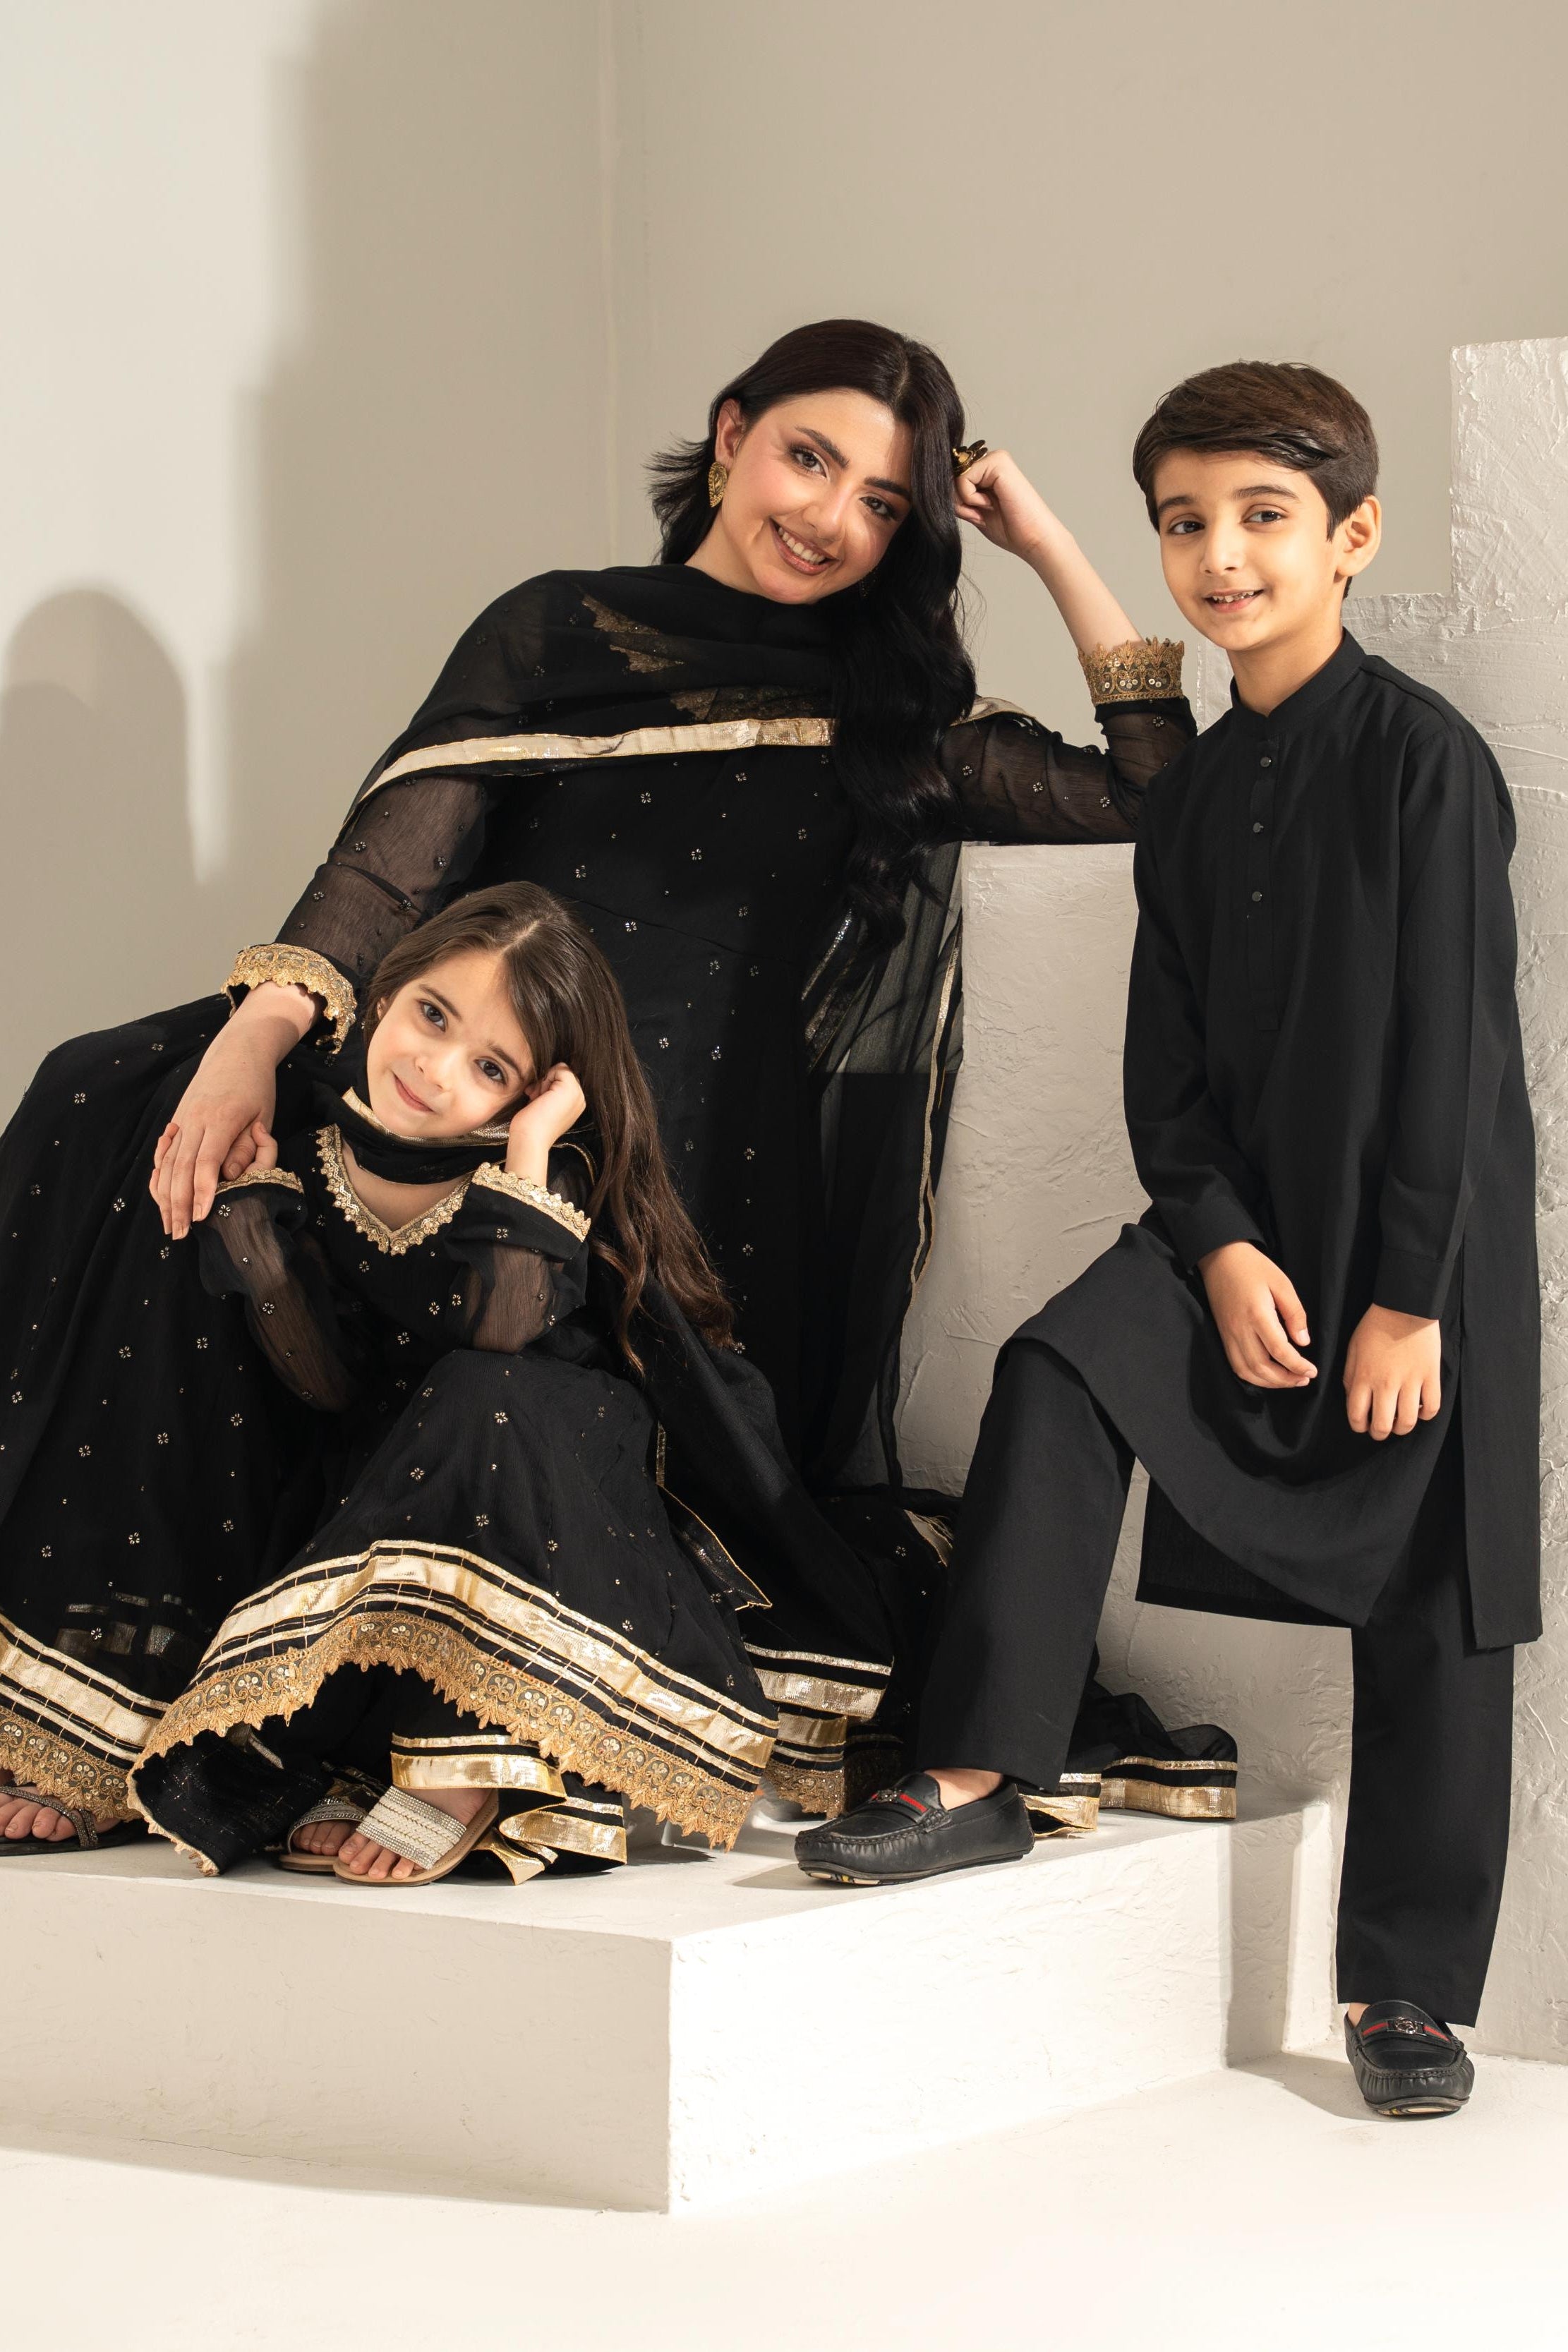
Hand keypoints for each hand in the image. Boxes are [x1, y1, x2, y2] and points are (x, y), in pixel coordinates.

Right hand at [149, 984, 310, 1237]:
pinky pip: (164, 1152)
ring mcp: (182, 1119)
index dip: (201, 1192)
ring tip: (167, 1224)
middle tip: (179, 1234)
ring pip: (167, 1162)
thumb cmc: (257, 1087)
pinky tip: (159, 1195)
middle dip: (177, 1204)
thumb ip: (247, 1148)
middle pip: (180, 1168)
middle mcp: (194, 1119)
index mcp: (220, 1119)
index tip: (200, 1218)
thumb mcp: (262, 1116)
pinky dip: (159, 1174)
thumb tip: (228, 1177)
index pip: (205, 1163)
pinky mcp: (177, 1119)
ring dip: (165, 1196)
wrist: (236, 1050)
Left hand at [505, 1064, 586, 1180]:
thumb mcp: (545, 1105)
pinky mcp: (570, 1088)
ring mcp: (577, 1094)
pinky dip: (545, 1078)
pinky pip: (560, 1068)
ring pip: (561, 1071)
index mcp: (576, 1105)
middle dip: (546, 1082)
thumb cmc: (532, 1126)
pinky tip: (538, 1095)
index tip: (536, 1098)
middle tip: (535, 1099)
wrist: (530, 1140)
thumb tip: (545, 1075)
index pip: (564, 1081)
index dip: (548, 1085)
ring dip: (544, 1082)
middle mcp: (581, 1099)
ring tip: (535, 1099)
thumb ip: (551, 1092)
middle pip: (563, 1075)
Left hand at [953, 448, 1059, 563]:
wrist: (1034, 539)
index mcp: (987, 470)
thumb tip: (933, 486)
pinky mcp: (997, 461)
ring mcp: (995, 458)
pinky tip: (991, 504)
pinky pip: (963, 479)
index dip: (957, 503)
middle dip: (959, 502)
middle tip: (983, 513)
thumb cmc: (1009, 530)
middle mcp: (991, 459)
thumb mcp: (973, 511)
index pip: (951, 479)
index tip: (979, 514)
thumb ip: (957, 495)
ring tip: (988, 509)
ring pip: (954, 478)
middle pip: (950, 477)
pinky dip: (971, 499)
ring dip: (965, 502)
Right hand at [1198, 1241, 1316, 1389]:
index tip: (1312, 1371)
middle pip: (1261, 1367)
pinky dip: (1252, 1376)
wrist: (1219, 1257)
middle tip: (1304, 1379)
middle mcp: (1240, 1329)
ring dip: (1268, 1382)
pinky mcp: (1223, 1335)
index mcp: (1257, 1315)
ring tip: (1288, 1380)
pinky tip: (1267, 1374)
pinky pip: (1236, 1364)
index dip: (1297, 1365)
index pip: (1279, 1351)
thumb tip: (1303, 1342)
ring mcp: (1228, 1334)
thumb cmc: (1253, 1266)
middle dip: (1285, 1379)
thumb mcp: (1282, 1283)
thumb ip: (1295, 1314)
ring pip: (1246, 1371)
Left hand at [1343, 1306, 1440, 1439]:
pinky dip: (1426, 1414)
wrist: (1404, 1307)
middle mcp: (1385, 1384)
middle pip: (1382, 1426)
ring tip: (1400, 1421)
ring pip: (1408, 1422)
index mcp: (1363, 1378)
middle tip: (1382, 1429)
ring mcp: (1410, 1381)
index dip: (1359, 1427)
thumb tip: (1353, 1400)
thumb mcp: (1353, 1350)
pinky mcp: (1430, 1376)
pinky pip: (1432, 1407)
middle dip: (1380, 1433)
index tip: (1363, 1425)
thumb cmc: (1375, 1327)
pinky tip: (1420, 1408)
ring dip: (1402, 1428)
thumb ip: (1350, 1377)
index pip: (1357, 1417)